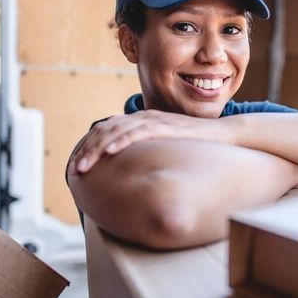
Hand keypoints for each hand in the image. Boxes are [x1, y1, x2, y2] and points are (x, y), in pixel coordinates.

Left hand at [66, 110, 228, 174]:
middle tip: (74, 170)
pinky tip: (110, 152)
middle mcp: (143, 118)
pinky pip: (138, 132)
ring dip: (97, 149)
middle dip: (86, 150)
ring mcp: (154, 120)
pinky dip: (121, 141)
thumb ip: (149, 158)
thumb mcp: (165, 152)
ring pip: (116, 131)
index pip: (106, 131)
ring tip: (84, 165)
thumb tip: (134, 180)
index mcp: (140, 123)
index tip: (76, 166)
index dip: (88, 147)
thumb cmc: (195, 146)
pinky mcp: (166, 126)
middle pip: (105, 130)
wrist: (224, 135)